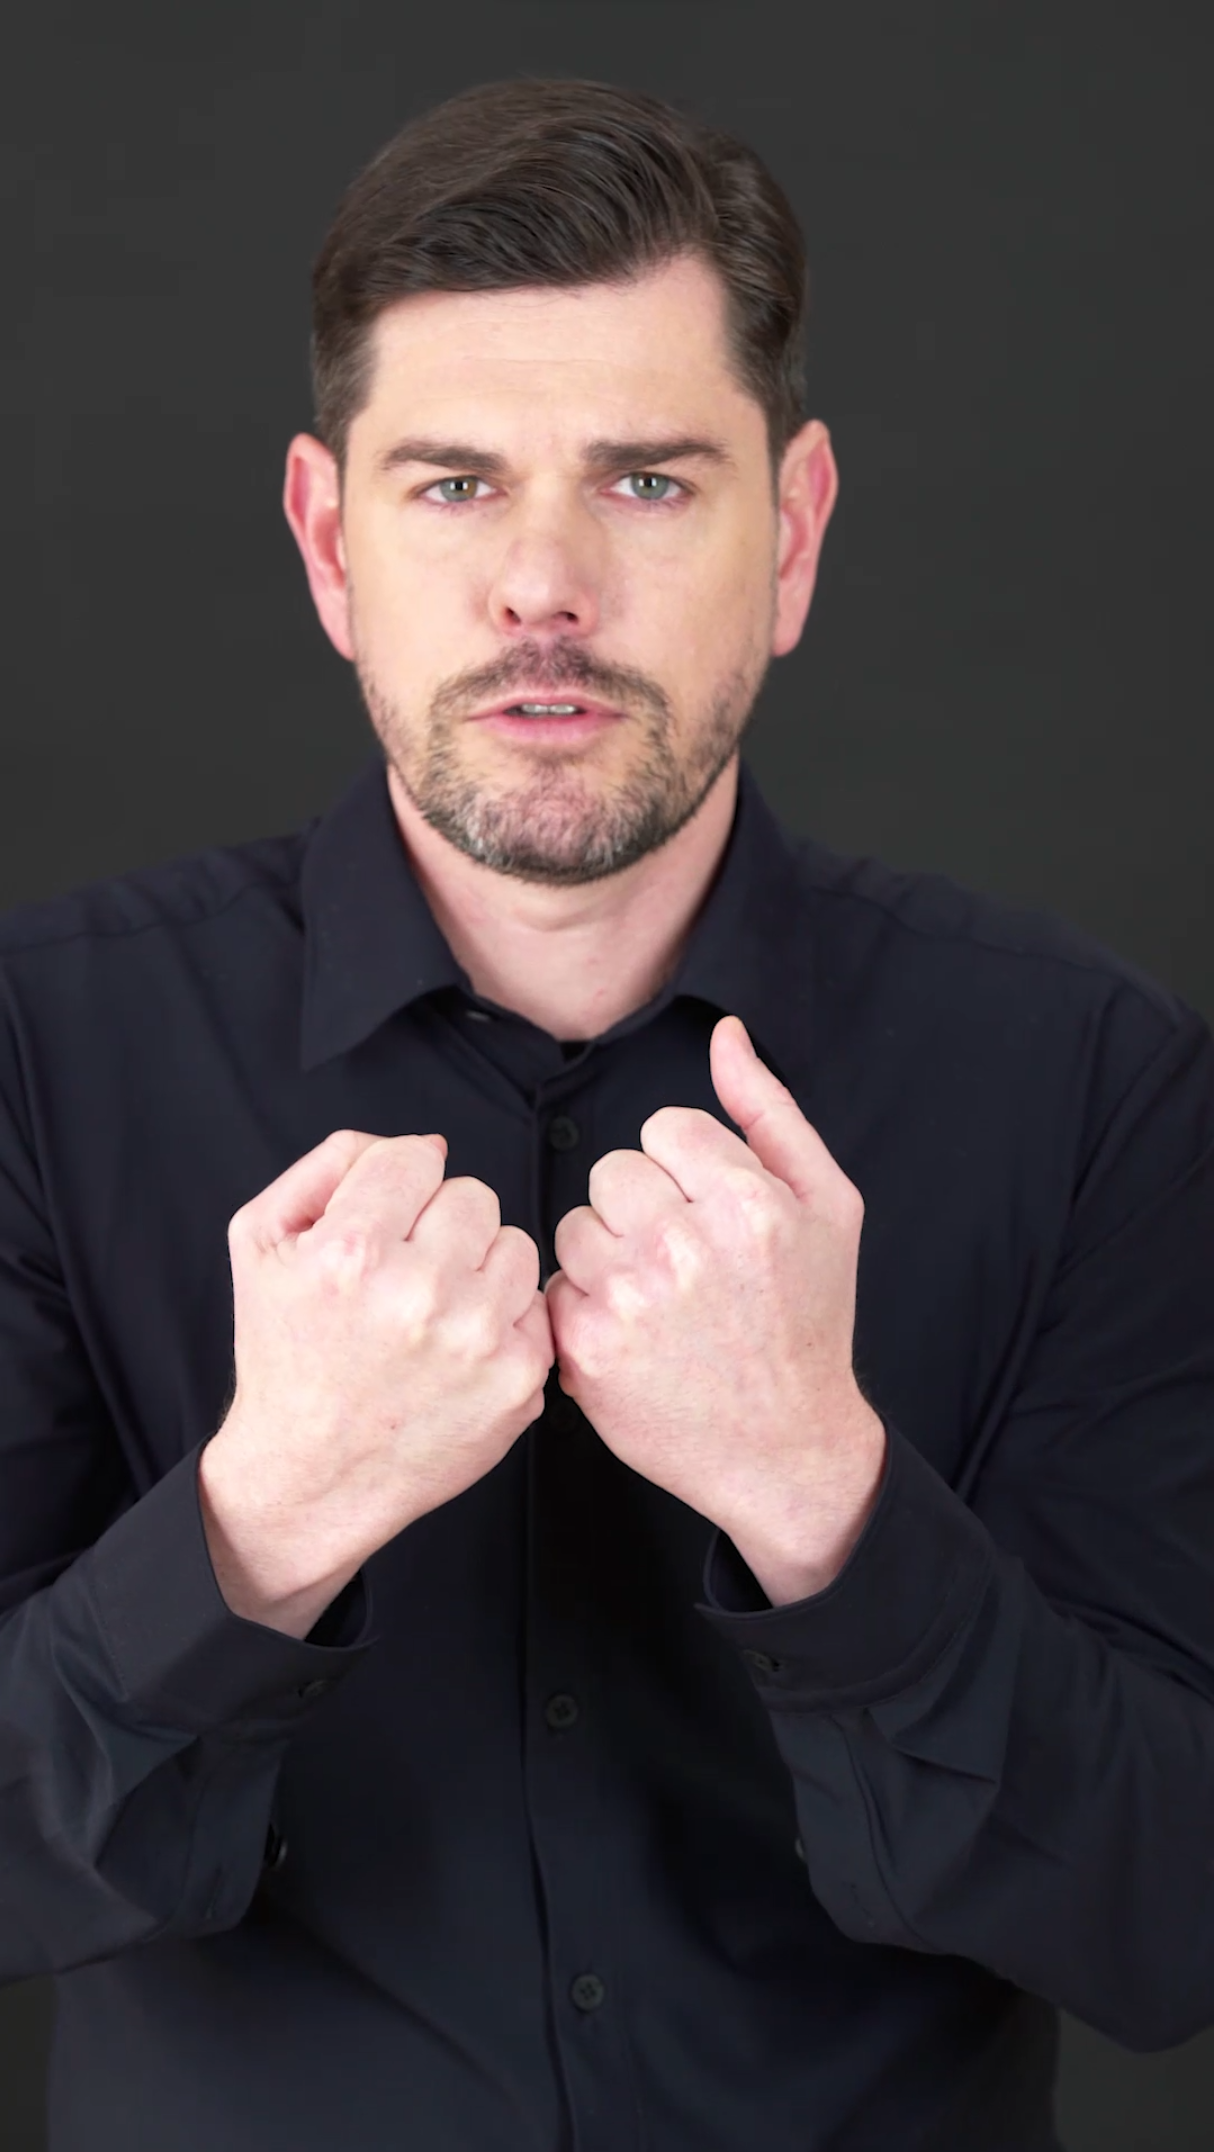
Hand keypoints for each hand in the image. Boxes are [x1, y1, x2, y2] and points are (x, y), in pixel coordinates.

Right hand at [218, 1129, 553, 1558]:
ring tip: (434, 1312)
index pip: (417, 1156)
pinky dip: (504, 1320)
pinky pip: (536, 1305)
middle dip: (441, 1226)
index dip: (397, 1188)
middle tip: (406, 1277)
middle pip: (474, 1196)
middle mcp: (418, 1292)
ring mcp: (476, 1339)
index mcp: (352, 1250)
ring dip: (480, 1268)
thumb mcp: (262, 1240)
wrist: (310, 1475)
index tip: (382, 1228)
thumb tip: (428, 1145)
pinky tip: (459, 1349)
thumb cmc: (287, 1356)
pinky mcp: (517, 1380)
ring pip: (516, 1244)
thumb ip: (332, 1165)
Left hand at [544, 1017, 884, 1571]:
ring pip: (576, 1223)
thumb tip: (726, 1035)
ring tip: (658, 1296)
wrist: (786, 1446)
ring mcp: (629, 1300)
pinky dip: (584, 1305)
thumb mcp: (827, 1205)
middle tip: (683, 1260)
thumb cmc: (808, 1320)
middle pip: (614, 1170)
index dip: (687, 1170)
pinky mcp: (586, 1350)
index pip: (665, 1128)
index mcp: (747, 1203)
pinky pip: (553, 1284)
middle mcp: (684, 1248)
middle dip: (643, 1206)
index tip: (710, 1215)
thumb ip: (769, 1112)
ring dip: (608, 1253)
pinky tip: (631, 1332)